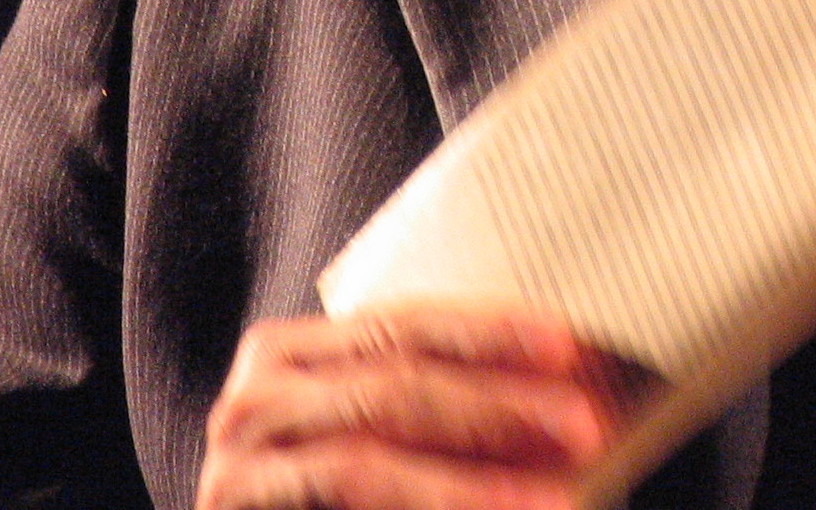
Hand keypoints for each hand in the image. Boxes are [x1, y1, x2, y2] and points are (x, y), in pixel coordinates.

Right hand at [198, 302, 636, 509]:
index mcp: (298, 350)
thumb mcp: (388, 445)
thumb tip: (564, 404)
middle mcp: (260, 386)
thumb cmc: (330, 505)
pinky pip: (343, 487)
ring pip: (370, 445)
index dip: (490, 330)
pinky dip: (432, 502)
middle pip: (395, 375)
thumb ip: (449, 420)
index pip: (406, 324)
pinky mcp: (231, 499)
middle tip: (584, 423)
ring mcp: (238, 449)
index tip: (569, 344)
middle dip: (500, 400)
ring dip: (475, 476)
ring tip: (555, 497)